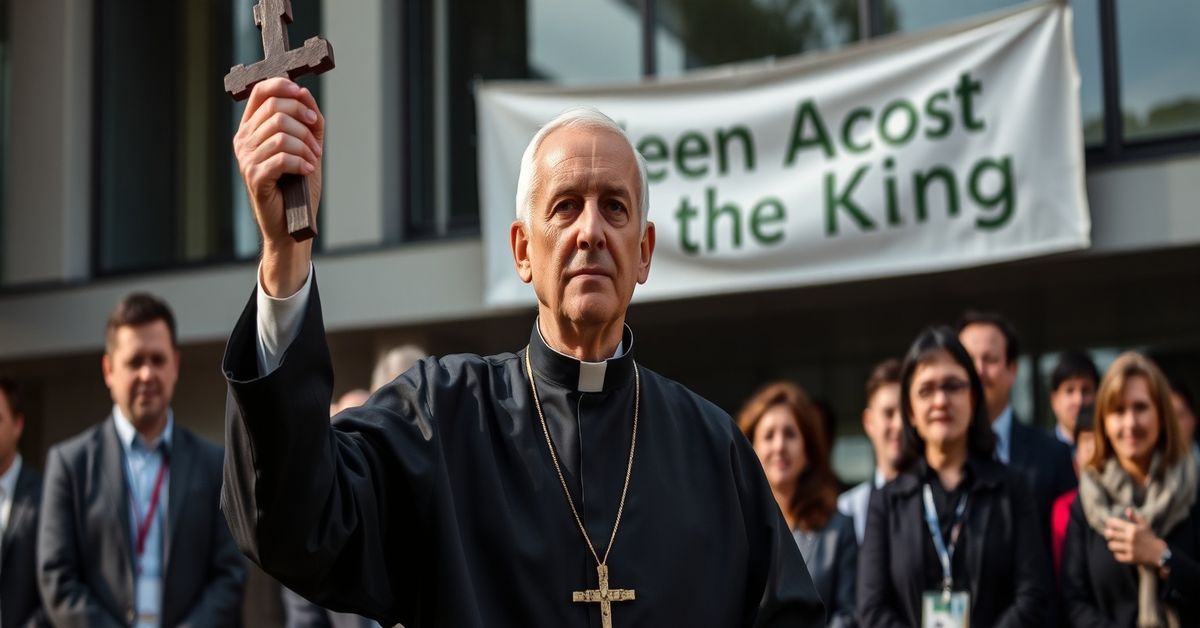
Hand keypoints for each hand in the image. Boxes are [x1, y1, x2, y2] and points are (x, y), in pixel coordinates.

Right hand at [232, 77, 324, 295]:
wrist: (293, 223)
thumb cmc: (298, 185)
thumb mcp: (308, 146)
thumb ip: (308, 120)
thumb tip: (304, 92)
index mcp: (252, 128)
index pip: (261, 92)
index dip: (283, 87)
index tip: (303, 98)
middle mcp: (244, 140)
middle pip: (275, 110)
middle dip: (304, 123)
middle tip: (316, 145)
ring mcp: (246, 159)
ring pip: (281, 134)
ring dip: (306, 147)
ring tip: (312, 161)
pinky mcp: (255, 177)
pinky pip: (282, 157)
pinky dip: (301, 162)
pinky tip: (308, 171)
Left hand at [1104, 508, 1167, 567]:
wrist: (1160, 554)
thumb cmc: (1150, 538)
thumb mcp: (1144, 526)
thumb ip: (1135, 517)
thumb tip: (1127, 509)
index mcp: (1132, 528)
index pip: (1113, 523)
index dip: (1109, 523)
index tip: (1110, 526)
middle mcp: (1130, 538)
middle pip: (1109, 534)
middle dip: (1108, 534)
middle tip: (1110, 535)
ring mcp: (1130, 548)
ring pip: (1111, 545)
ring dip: (1113, 545)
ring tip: (1116, 544)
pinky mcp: (1131, 558)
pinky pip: (1117, 556)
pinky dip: (1118, 554)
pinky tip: (1121, 552)